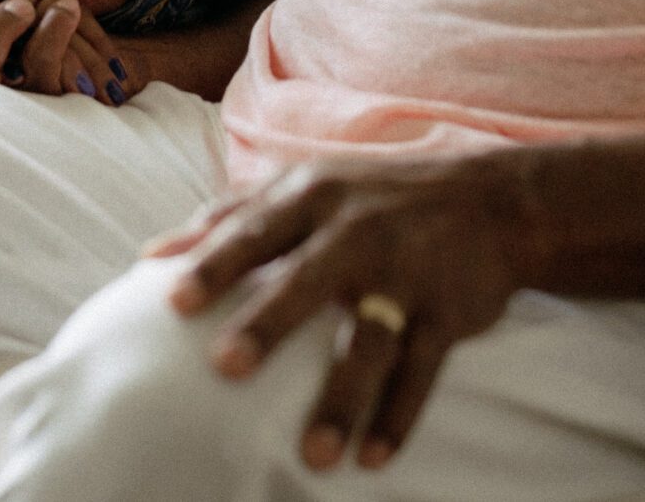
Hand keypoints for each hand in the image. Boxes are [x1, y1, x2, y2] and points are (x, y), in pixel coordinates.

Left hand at [146, 153, 540, 470]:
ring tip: (315, 456)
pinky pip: (421, 373)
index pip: (256, 230)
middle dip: (268, 324)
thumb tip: (151, 255)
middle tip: (225, 367)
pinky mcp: (447, 315)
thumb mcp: (306, 186)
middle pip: (308, 281)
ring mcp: (407, 277)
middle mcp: (359, 233)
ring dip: (343, 399)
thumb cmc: (375, 196)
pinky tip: (373, 458)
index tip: (171, 300)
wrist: (494, 201)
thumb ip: (229, 216)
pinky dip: (399, 417)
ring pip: (371, 342)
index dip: (214, 263)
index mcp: (315, 198)